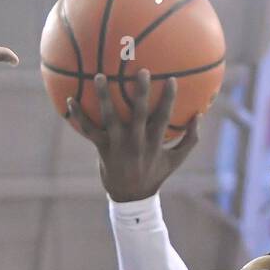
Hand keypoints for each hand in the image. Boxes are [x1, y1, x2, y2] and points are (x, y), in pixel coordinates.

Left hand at [66, 69, 200, 200]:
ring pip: (110, 118)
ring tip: (100, 76)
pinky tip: (70, 100)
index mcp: (154, 143)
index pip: (163, 118)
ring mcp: (118, 145)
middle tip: (142, 70)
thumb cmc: (154, 174)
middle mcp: (136, 143)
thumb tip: (199, 115)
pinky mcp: (103, 149)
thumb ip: (189, 140)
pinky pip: (89, 130)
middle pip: (139, 114)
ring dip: (104, 97)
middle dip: (140, 92)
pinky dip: (79, 116)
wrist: (131, 198)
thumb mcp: (175, 161)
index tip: (171, 79)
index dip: (168, 99)